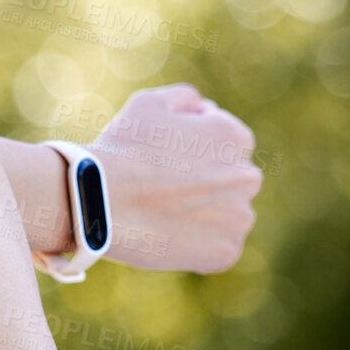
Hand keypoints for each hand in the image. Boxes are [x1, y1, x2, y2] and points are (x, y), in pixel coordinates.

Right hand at [88, 84, 262, 273]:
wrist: (101, 200)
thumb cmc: (123, 148)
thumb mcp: (149, 102)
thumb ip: (186, 98)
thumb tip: (204, 108)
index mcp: (235, 137)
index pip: (222, 141)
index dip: (189, 149)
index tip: (163, 158)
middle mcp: (247, 176)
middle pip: (229, 178)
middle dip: (203, 181)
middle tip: (162, 186)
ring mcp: (239, 217)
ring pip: (225, 214)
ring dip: (202, 212)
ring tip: (161, 212)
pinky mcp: (226, 251)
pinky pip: (216, 246)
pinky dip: (196, 243)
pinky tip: (166, 233)